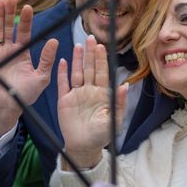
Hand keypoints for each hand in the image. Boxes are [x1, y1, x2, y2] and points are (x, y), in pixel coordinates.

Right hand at [0, 0, 57, 139]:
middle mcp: (9, 50)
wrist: (7, 108)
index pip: (24, 32)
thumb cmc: (25, 95)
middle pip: (9, 27)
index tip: (28, 8)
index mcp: (22, 53)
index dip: (26, 20)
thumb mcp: (41, 77)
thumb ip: (47, 59)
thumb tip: (54, 41)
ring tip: (0, 1)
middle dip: (10, 12)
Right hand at [57, 36, 126, 169]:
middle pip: (89, 69)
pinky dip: (62, 73)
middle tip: (91, 38)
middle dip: (90, 54)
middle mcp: (89, 91)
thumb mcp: (114, 120)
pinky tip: (63, 61)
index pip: (102, 73)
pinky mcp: (64, 101)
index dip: (101, 60)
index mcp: (102, 94)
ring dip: (77, 60)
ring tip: (78, 46)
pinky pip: (63, 84)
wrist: (84, 147)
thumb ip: (118, 102)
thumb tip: (125, 85)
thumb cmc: (102, 135)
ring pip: (77, 73)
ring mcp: (76, 95)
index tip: (102, 46)